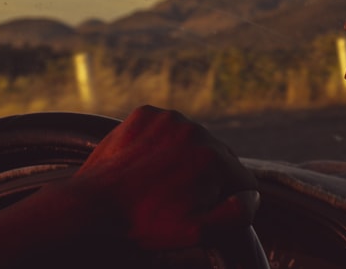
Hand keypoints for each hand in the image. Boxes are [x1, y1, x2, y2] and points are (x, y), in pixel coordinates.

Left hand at [68, 106, 258, 249]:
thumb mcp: (196, 232)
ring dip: (186, 156)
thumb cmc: (143, 223)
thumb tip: (254, 196)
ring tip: (161, 182)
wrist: (91, 206)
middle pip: (218, 156)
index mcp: (214, 158)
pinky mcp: (145, 113)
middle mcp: (196, 130)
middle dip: (207, 176)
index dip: (229, 199)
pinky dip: (162, 142)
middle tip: (179, 199)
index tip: (204, 210)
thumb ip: (237, 215)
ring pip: (193, 139)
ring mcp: (169, 118)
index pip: (242, 178)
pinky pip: (166, 127)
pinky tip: (147, 164)